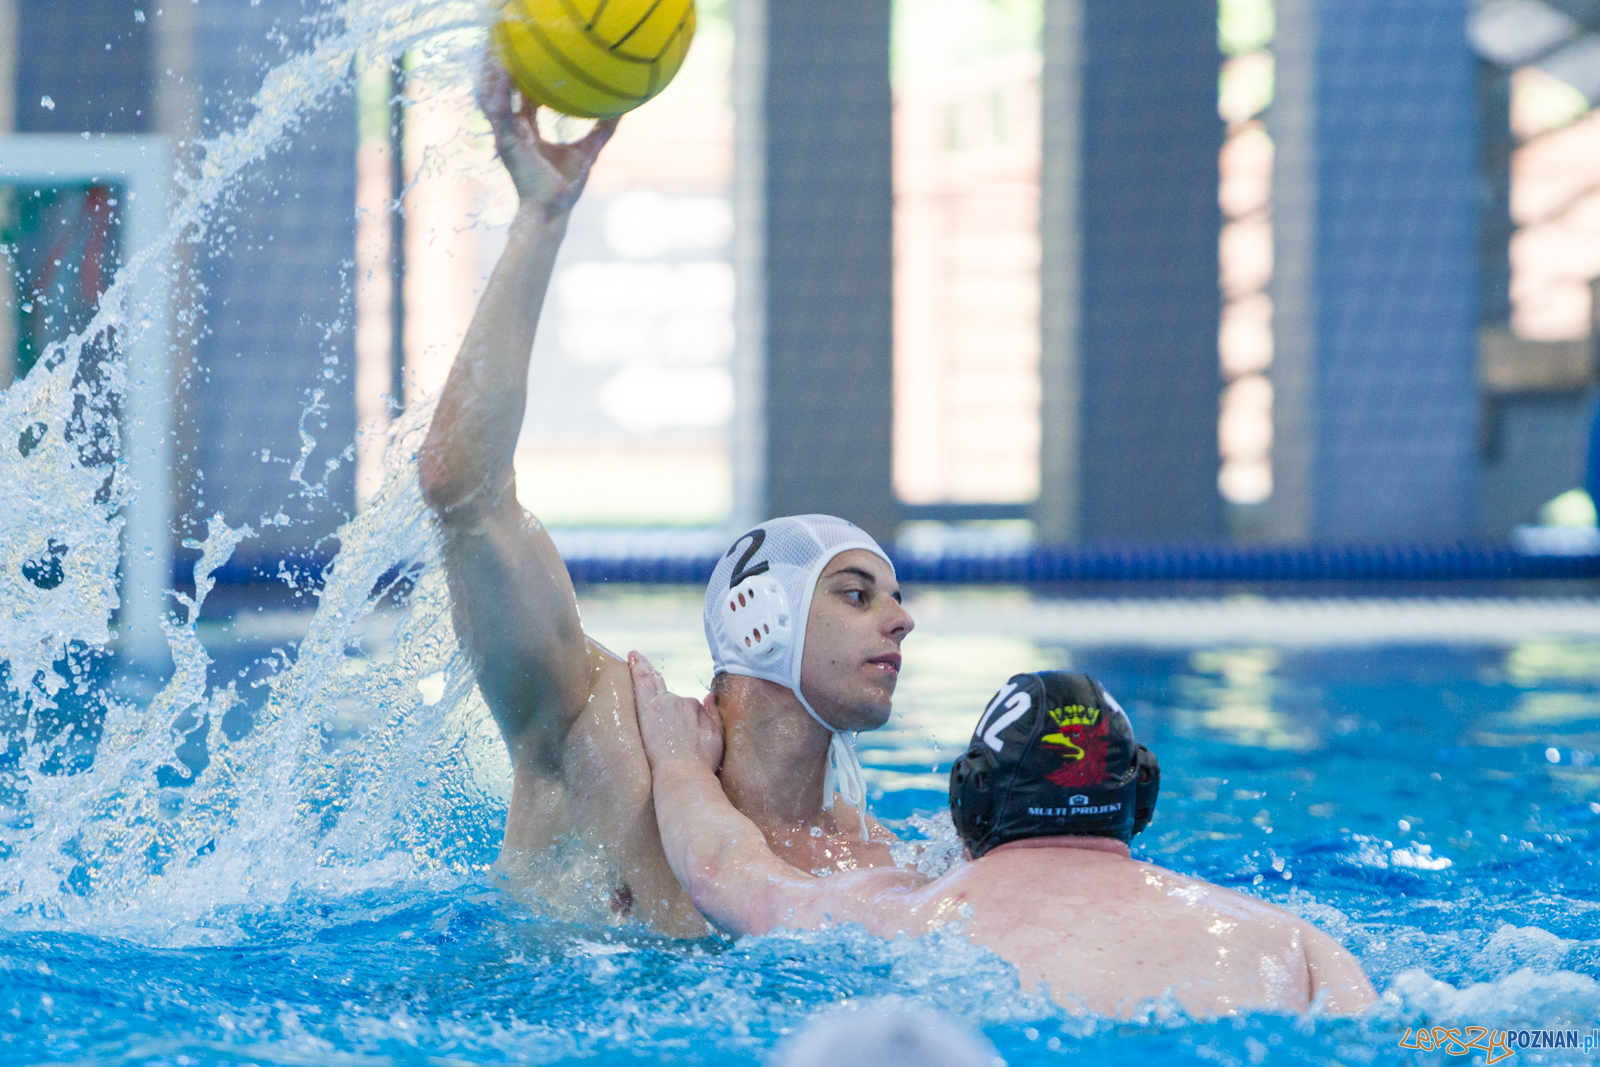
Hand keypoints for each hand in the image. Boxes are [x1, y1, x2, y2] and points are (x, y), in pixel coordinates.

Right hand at [476, 49, 617, 214]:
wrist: (553, 212)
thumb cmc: (565, 187)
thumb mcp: (588, 152)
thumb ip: (602, 130)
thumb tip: (623, 112)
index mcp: (528, 131)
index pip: (523, 98)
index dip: (525, 78)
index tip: (534, 58)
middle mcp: (514, 131)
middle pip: (502, 92)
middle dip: (501, 69)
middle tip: (509, 46)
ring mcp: (507, 137)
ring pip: (493, 97)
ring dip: (493, 74)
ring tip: (498, 51)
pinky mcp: (506, 144)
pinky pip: (498, 112)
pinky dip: (499, 92)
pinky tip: (503, 72)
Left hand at [629, 652, 723, 775]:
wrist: (683, 774)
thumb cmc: (701, 762)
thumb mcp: (717, 736)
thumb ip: (713, 714)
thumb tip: (709, 696)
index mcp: (694, 707)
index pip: (687, 704)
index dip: (683, 714)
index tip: (675, 718)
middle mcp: (678, 701)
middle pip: (668, 693)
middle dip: (660, 688)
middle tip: (643, 668)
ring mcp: (661, 703)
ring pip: (653, 684)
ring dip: (646, 672)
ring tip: (636, 659)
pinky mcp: (646, 708)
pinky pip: (642, 681)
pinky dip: (637, 667)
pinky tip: (632, 657)